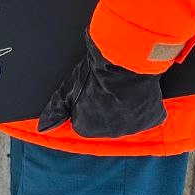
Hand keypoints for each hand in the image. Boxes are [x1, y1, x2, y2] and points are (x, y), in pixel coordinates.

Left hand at [37, 32, 166, 138]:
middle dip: (107, 107)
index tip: (91, 91)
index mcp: (87, 128)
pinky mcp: (152, 119)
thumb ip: (55, 109)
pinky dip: (146, 104)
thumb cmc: (94, 73)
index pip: (84, 120)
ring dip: (127, 106)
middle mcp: (110, 134)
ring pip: (128, 118)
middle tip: (108, 88)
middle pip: (107, 120)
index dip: (87, 103)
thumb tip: (42, 128)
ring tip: (124, 88)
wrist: (124, 61)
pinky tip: (138, 91)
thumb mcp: (68, 88)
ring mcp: (133, 128)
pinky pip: (148, 114)